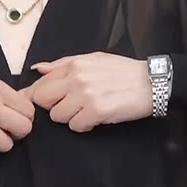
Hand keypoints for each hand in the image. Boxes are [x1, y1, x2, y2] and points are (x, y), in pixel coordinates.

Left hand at [20, 52, 151, 131]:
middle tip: (68, 107)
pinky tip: (95, 118)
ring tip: (86, 111)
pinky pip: (75, 126)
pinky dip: (84, 126)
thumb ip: (62, 65)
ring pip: (58, 116)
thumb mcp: (92, 59)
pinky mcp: (96, 111)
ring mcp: (85, 95)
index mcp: (73, 65)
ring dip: (70, 118)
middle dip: (52, 107)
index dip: (35, 96)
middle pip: (42, 100)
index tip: (36, 105)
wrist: (151, 82)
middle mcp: (76, 78)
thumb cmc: (122, 72)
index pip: (40, 84)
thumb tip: (38, 69)